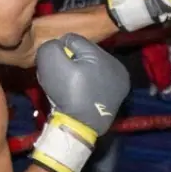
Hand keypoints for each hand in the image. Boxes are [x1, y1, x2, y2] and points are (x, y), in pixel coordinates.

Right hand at [31, 34, 130, 171]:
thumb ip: (51, 46)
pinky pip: (94, 84)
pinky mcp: (114, 100)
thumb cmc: (67, 94)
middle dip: (69, 62)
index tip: (53, 67)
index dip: (59, 52)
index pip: (74, 41)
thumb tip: (57, 46)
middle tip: (60, 78)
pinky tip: (76, 96)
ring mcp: (119, 86)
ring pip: (89, 69)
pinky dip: (83, 86)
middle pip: (83, 55)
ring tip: (68, 87)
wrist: (77, 130)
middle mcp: (118, 69)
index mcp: (108, 58)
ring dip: (76, 74)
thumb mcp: (51, 62)